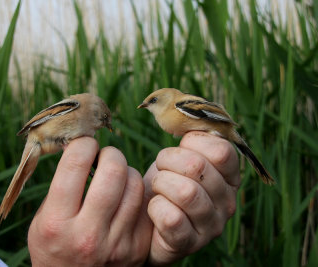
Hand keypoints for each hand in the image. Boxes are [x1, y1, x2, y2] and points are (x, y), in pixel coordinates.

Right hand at [27, 137, 151, 265]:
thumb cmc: (54, 247)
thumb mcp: (43, 220)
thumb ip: (60, 186)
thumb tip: (83, 147)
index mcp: (57, 223)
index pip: (75, 165)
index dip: (83, 145)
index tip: (85, 146)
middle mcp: (88, 235)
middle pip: (113, 171)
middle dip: (111, 153)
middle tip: (105, 157)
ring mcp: (117, 244)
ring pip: (135, 184)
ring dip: (126, 171)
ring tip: (116, 176)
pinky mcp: (138, 248)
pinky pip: (145, 204)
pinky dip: (136, 193)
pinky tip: (125, 196)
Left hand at [144, 131, 240, 264]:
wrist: (147, 220)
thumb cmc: (167, 180)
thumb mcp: (181, 154)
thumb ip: (191, 134)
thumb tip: (187, 110)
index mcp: (230, 176)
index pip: (221, 150)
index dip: (191, 143)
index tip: (179, 148)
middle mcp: (228, 202)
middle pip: (198, 167)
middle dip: (168, 160)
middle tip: (162, 168)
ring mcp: (211, 226)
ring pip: (186, 192)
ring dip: (160, 183)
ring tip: (158, 186)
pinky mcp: (189, 242)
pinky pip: (169, 217)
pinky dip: (154, 207)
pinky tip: (154, 208)